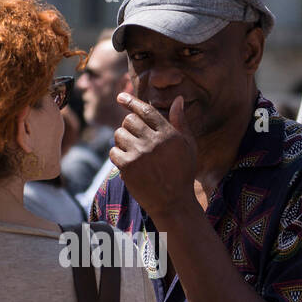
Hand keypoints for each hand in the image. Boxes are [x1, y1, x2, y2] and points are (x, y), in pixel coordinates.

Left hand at [110, 94, 198, 219]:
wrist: (173, 203)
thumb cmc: (182, 173)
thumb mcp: (188, 146)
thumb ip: (180, 122)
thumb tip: (178, 99)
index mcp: (169, 134)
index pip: (146, 111)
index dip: (131, 102)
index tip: (120, 97)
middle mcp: (154, 141)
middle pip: (129, 120)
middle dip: (129, 127)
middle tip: (136, 139)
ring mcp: (139, 154)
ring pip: (119, 134)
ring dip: (123, 141)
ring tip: (134, 152)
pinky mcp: (127, 167)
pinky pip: (113, 152)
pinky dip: (118, 156)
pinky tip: (129, 164)